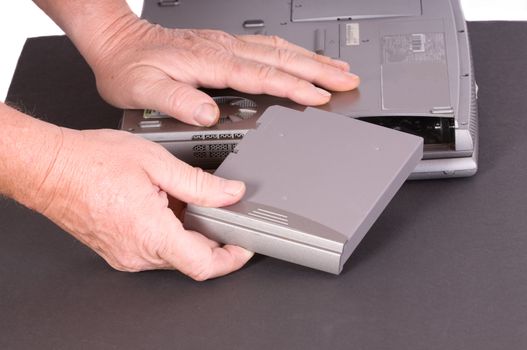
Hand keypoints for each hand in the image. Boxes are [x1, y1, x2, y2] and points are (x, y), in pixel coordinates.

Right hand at [34, 128, 252, 279]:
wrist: (49, 168)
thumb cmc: (92, 161)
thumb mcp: (157, 163)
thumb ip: (200, 183)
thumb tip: (231, 193)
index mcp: (152, 233)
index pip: (204, 265)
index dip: (231, 259)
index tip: (244, 246)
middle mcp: (138, 253)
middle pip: (192, 258)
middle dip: (213, 237)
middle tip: (221, 209)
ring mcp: (126, 255)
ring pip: (174, 253)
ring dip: (189, 231)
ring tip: (188, 199)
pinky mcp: (118, 250)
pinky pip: (155, 248)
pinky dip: (169, 231)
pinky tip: (167, 204)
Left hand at [87, 15, 359, 125]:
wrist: (118, 43)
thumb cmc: (129, 67)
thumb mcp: (144, 89)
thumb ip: (178, 100)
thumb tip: (208, 113)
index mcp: (211, 63)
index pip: (262, 76)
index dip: (293, 87)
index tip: (319, 96)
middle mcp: (223, 50)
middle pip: (281, 59)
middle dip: (318, 70)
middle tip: (346, 79)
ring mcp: (226, 46)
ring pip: (278, 50)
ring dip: (310, 60)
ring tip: (337, 68)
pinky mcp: (224, 47)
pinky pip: (266, 46)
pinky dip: (290, 53)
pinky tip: (300, 58)